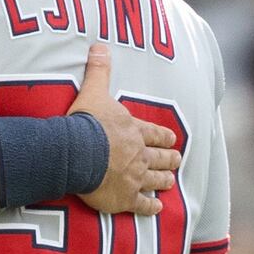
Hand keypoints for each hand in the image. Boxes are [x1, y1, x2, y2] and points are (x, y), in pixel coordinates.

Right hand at [70, 43, 179, 216]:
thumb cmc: (85, 123)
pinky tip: (156, 209)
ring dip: (164, 181)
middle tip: (176, 160)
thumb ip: (99, 70)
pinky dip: (151, 208)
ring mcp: (135, 178)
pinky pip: (142, 205)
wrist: (77, 152)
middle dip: (170, 159)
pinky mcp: (125, 198)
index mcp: (134, 130)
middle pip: (161, 157)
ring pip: (156, 180)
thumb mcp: (93, 91)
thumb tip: (99, 44)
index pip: (155, 133)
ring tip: (169, 182)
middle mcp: (140, 154)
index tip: (172, 139)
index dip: (164, 136)